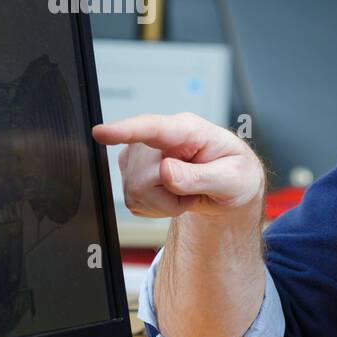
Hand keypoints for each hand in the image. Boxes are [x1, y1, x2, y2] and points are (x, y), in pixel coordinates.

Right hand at [92, 112, 263, 218]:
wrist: (229, 186)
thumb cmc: (235, 173)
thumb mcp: (233, 178)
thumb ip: (202, 176)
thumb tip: (166, 172)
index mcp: (188, 130)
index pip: (153, 128)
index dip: (125, 130)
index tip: (101, 132)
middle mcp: (160, 138)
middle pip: (142, 176)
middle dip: (169, 196)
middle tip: (194, 191)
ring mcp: (143, 154)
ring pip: (134, 191)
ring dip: (165, 203)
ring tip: (187, 191)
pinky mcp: (133, 172)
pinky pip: (134, 201)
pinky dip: (157, 208)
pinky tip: (173, 196)